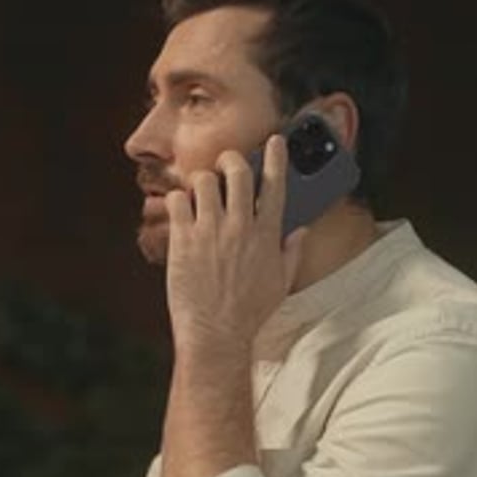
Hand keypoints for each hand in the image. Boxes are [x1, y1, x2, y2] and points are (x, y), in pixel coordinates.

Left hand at [165, 134, 304, 353]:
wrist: (217, 334)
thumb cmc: (249, 314)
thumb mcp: (281, 284)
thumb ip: (292, 253)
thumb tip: (299, 231)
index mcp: (267, 235)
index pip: (275, 184)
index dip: (276, 157)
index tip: (274, 142)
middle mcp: (240, 227)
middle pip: (237, 170)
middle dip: (231, 159)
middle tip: (225, 165)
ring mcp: (211, 231)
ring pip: (204, 179)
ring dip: (202, 181)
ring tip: (200, 194)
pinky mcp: (184, 240)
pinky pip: (177, 200)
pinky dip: (177, 200)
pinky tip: (180, 211)